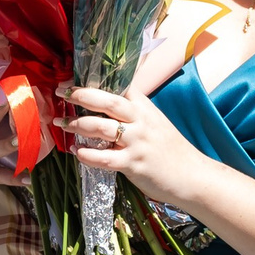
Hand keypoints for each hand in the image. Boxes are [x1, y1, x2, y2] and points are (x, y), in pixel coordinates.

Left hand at [66, 83, 206, 209]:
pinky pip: (104, 158)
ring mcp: (137, 142)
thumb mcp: (155, 122)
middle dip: (80, 94)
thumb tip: (108, 104)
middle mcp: (140, 120)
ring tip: (62, 124)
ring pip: (100, 127)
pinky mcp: (133, 164)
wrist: (193, 175)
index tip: (74, 78)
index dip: (94, 81)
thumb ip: (135, 112)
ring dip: (76, 124)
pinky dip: (86, 154)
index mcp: (144, 107)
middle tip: (61, 93)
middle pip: (106, 100)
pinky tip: (77, 152)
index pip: (118, 85)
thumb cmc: (171, 150)